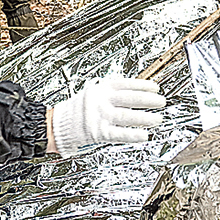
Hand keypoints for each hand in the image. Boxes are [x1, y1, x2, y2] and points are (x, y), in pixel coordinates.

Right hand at [49, 77, 165, 156]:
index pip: (126, 84)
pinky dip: (133, 134)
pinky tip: (144, 135)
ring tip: (158, 118)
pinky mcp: (98, 132)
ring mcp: (100, 116)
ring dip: (145, 118)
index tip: (156, 87)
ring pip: (127, 116)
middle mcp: (101, 101)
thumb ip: (112, 93)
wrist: (58, 124)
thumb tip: (137, 93)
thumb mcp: (94, 93)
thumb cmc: (78, 109)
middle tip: (161, 102)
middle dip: (149, 100)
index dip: (143, 85)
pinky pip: (119, 134)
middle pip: (130, 98)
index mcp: (101, 88)